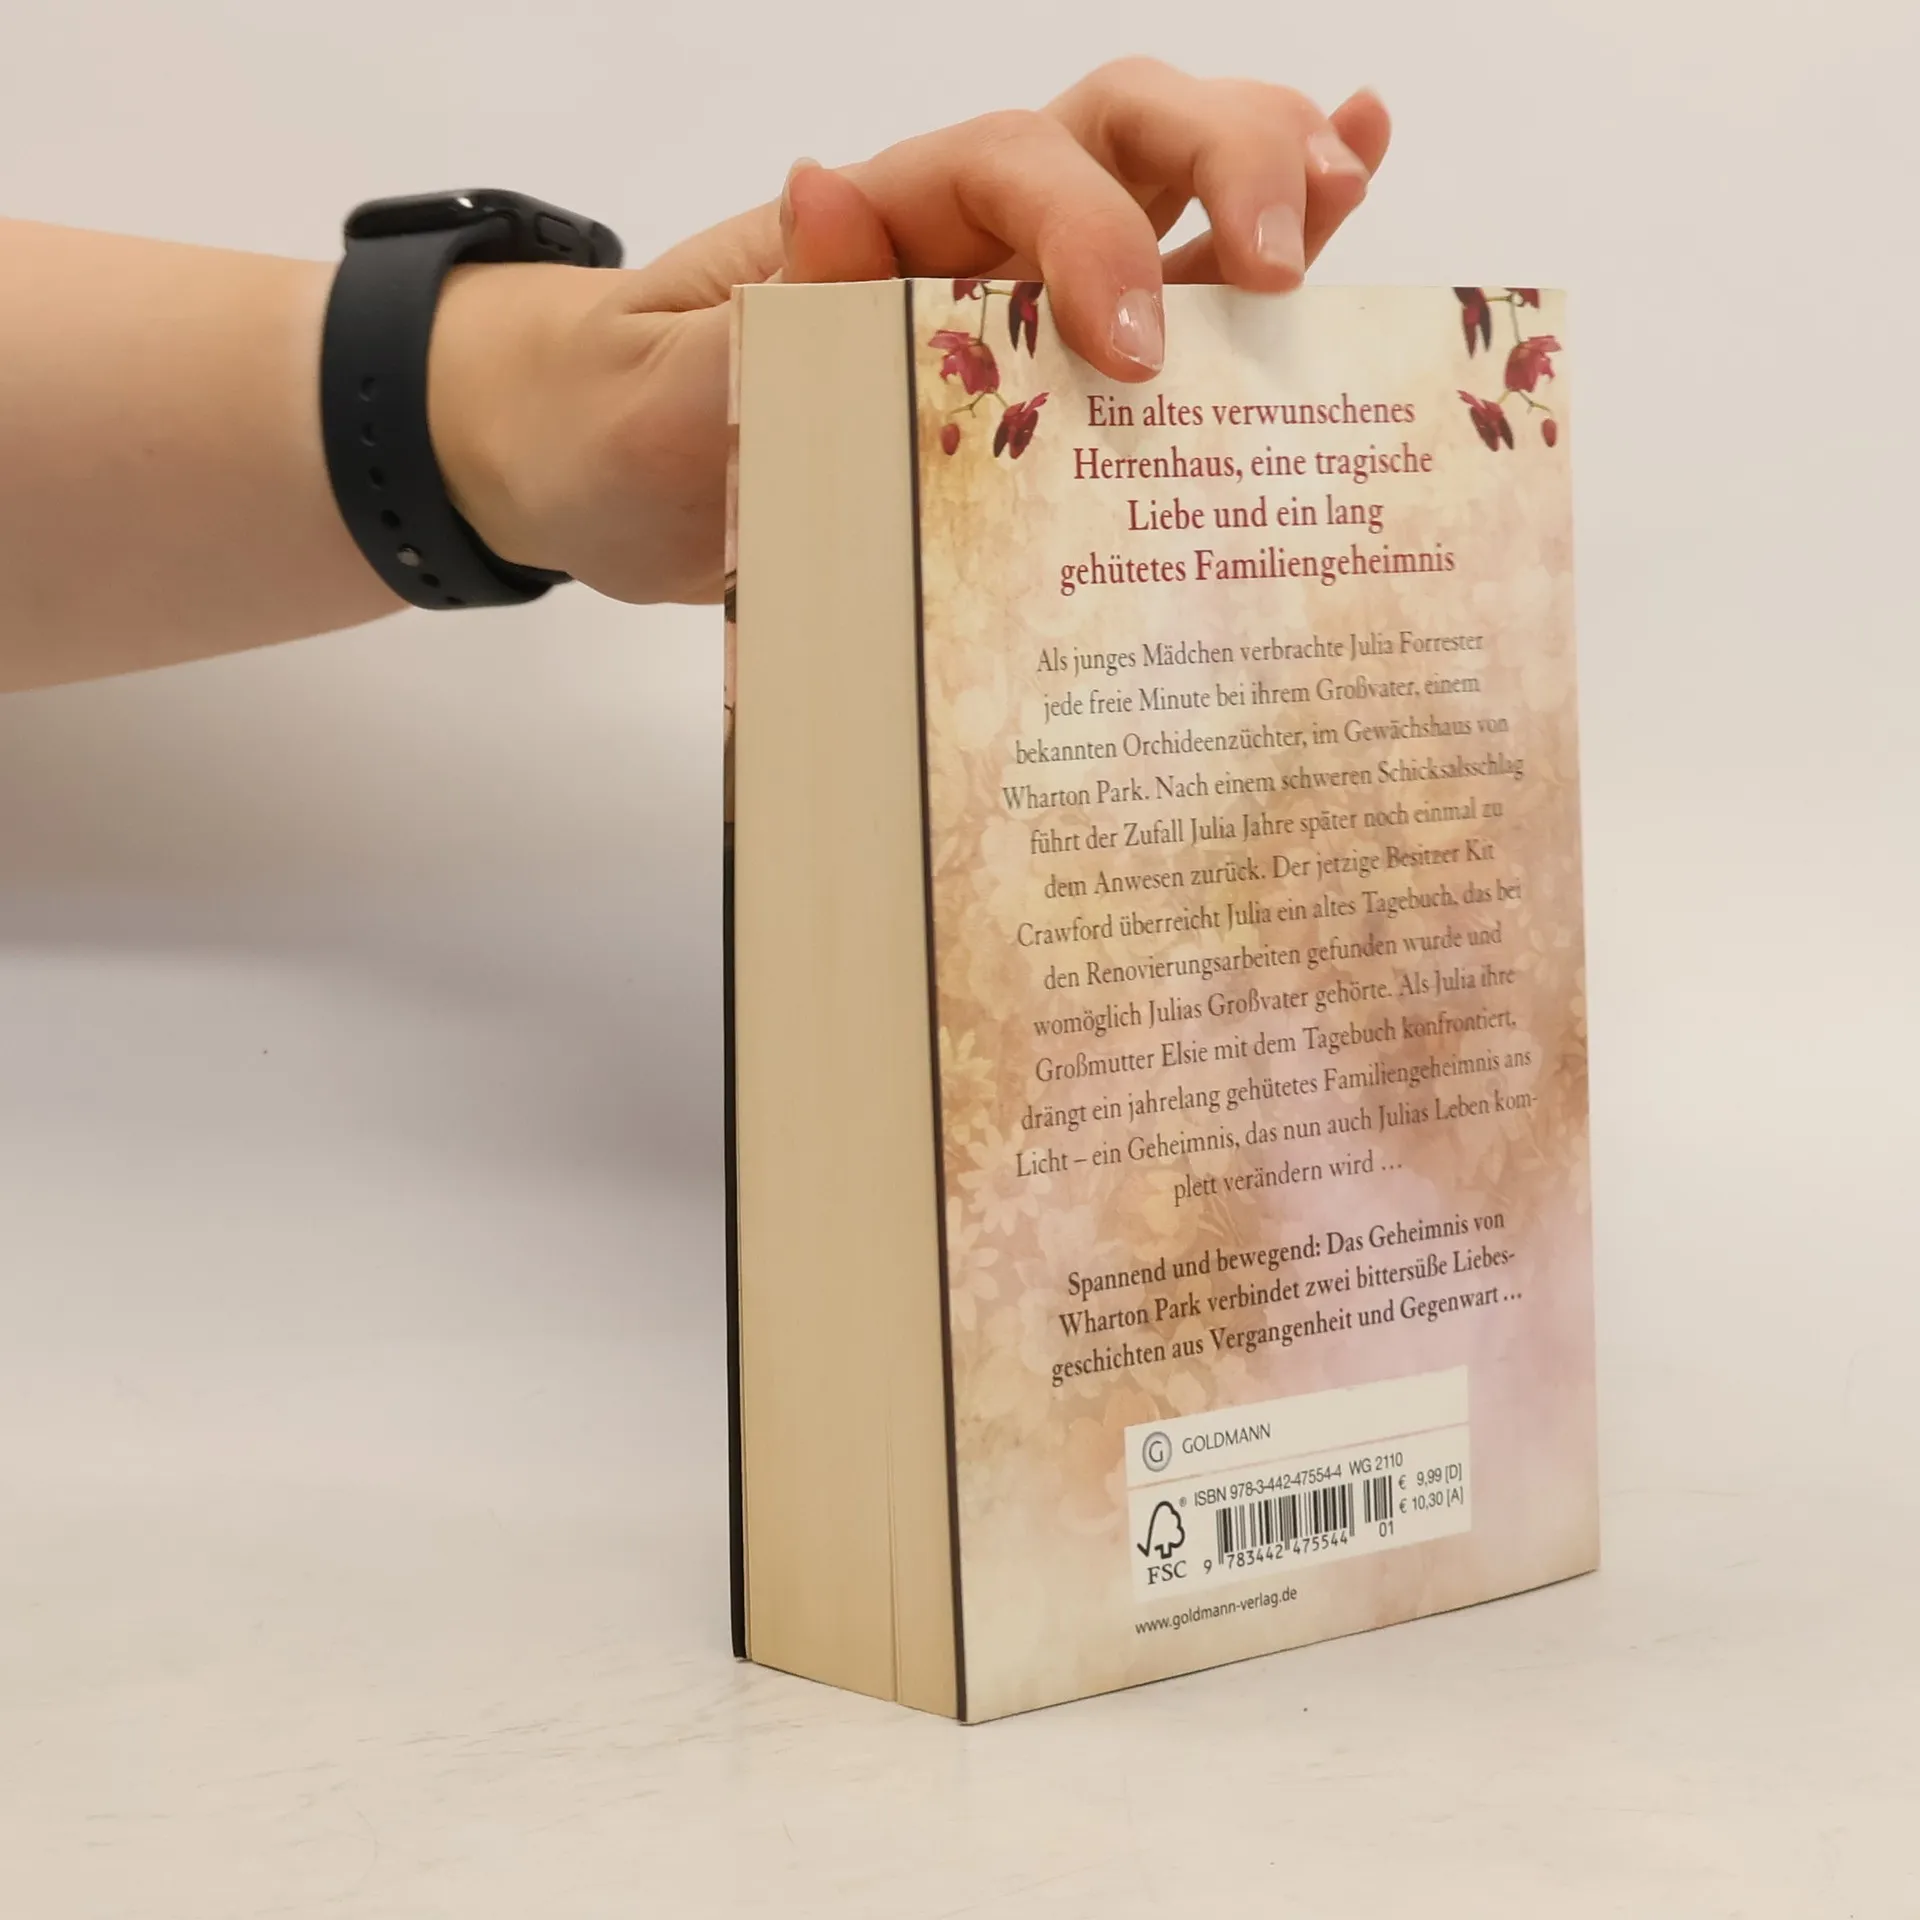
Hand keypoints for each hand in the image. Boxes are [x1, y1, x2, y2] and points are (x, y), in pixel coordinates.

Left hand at [429, 59, 1389, 606]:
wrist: (598, 466)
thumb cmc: (624, 420)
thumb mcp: (661, 382)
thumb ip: (749, 312)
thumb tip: (825, 192)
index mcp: (879, 220)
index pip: (1016, 172)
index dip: (1090, 237)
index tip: (1129, 352)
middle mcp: (967, 235)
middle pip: (1123, 133)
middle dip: (1226, 164)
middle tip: (1285, 268)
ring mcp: (1017, 293)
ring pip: (1166, 191)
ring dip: (1274, 177)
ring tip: (1357, 182)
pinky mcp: (1042, 371)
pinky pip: (1162, 290)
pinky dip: (1249, 245)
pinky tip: (1352, 188)